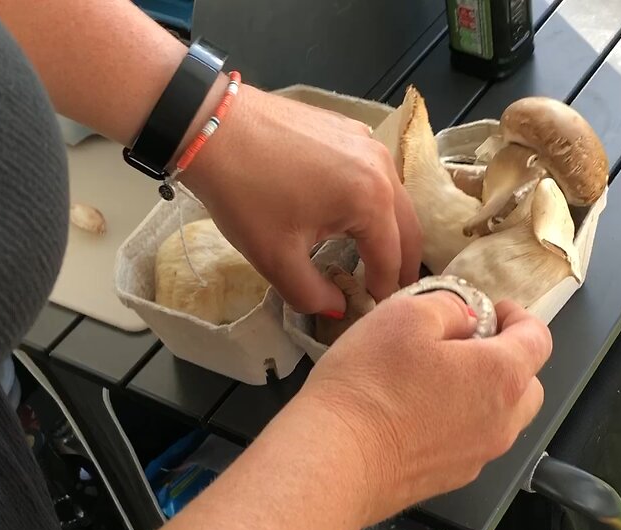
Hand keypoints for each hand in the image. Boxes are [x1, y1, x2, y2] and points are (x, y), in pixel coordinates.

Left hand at [183, 88, 421, 314]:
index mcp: (372, 201)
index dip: (385, 291)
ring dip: (391, 230)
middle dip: (402, 262)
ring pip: (394, 197)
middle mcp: (382, 168)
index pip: (391, 259)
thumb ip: (313, 295)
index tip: (378, 312)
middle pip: (407, 227)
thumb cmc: (245, 194)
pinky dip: (374, 200)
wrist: (212, 127)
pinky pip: (375, 173)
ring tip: (377, 255)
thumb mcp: (276, 259)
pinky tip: (353, 213)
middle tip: (393, 290)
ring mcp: (367, 142)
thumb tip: (337, 307)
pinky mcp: (349, 128)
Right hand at [293, 293, 552, 524]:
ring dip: (485, 395)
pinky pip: (470, 444)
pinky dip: (460, 424)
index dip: (520, 317)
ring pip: (502, 419)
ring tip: (439, 379)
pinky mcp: (450, 480)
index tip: (492, 309)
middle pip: (528, 385)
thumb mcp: (406, 314)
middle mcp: (503, 422)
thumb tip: (465, 316)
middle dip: (508, 359)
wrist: (335, 460)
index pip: (538, 340)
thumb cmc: (370, 383)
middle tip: (467, 344)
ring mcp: (478, 457)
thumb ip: (449, 306)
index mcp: (502, 376)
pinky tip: (418, 414)